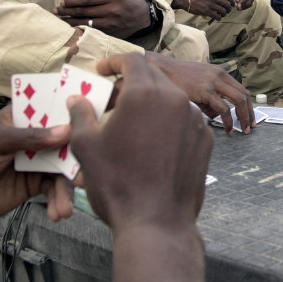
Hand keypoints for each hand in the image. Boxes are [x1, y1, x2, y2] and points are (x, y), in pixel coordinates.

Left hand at [0, 106, 74, 225]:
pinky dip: (58, 201)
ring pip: (64, 168)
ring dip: (68, 188)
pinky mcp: (35, 183)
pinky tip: (57, 213)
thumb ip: (28, 137)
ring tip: (65, 208)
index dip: (74, 110)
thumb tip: (66, 131)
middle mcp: (34, 136)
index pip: (52, 107)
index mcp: (21, 117)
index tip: (95, 117)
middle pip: (66, 139)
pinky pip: (55, 189)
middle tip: (84, 177)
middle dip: (78, 157)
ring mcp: (37, 160)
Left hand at [54, 0, 150, 37]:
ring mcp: (112, 25)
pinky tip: (71, 29)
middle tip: (56, 11)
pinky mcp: (112, 34)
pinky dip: (80, 30)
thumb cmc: (125, 1)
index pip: (88, 0)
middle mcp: (113, 11)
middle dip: (67, 11)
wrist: (142, 16)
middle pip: (84, 12)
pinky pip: (92, 32)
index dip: (72, 1)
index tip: (62, 2)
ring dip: (70, 22)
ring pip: (86, 24)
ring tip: (60, 19)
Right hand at [69, 52, 210, 281]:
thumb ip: (81, 115)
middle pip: (154, 75)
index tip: (103, 71)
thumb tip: (77, 99)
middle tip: (115, 96)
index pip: (132, 60)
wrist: (157, 221)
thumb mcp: (87, 146)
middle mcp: (174, 98)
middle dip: (133, 80)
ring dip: (153, 101)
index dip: (115, 61)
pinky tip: (155, 141)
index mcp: (144, 93)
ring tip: (135, 120)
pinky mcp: (205, 138)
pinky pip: (185, 119)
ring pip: (172, 97)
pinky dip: (170, 121)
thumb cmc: (117, 183)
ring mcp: (194, 118)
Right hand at [134, 52, 253, 134]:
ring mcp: (213, 82)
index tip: (250, 118)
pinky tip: (226, 130)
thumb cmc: (178, 78)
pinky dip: (228, 121)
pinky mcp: (205, 91)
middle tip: (250, 127)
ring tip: (241, 130)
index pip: (242, 90)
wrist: (161, 69)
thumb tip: (217, 115)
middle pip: (244, 95)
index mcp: (220, 73)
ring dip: (243, 117)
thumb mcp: (199, 85)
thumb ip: (210, 99)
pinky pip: (223, 109)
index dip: (249, 105)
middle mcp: (220, 75)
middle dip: (250, 113)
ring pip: (238, 101)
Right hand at [178, 0, 233, 19]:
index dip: (232, 1)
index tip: (232, 4)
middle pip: (227, 4)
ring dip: (224, 14)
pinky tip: (217, 17)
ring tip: (222, 14)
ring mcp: (210, 4)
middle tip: (228, 10)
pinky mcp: (206, 11)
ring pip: (223, 11)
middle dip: (229, 9)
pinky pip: (217, 16)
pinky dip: (219, 18)